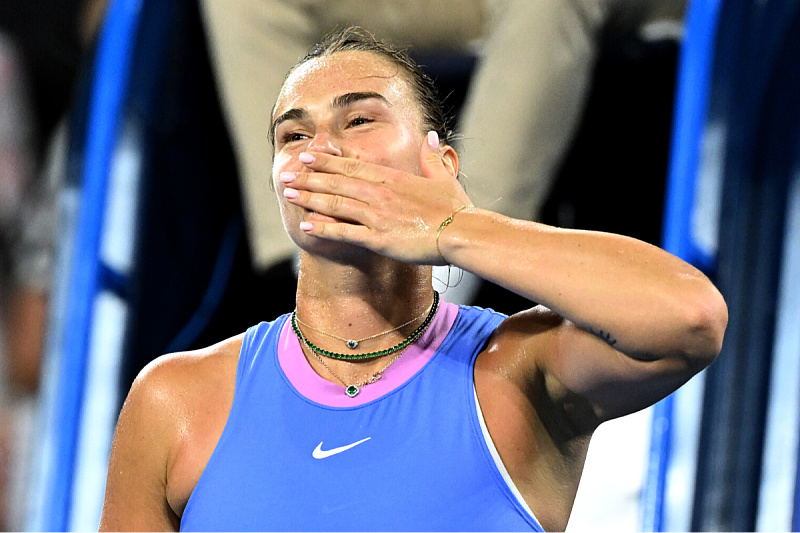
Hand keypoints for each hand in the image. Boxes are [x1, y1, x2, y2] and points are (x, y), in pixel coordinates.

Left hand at [279, 131, 471, 264]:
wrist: (462, 234)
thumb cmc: (456, 209)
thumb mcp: (444, 178)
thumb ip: (431, 157)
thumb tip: (430, 135)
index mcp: (393, 178)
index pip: (352, 165)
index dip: (327, 160)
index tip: (308, 155)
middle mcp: (380, 193)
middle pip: (337, 181)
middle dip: (309, 176)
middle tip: (285, 173)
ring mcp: (377, 215)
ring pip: (335, 203)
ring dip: (310, 197)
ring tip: (288, 193)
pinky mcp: (378, 238)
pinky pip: (344, 232)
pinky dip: (323, 228)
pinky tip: (305, 226)